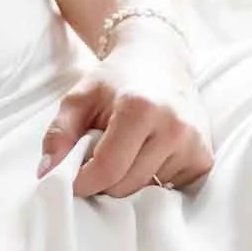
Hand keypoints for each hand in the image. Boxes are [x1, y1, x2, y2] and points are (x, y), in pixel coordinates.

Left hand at [38, 24, 212, 196]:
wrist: (159, 60)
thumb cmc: (115, 82)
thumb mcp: (78, 98)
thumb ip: (58, 135)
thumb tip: (47, 175)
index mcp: (140, 108)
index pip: (107, 169)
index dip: (83, 182)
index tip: (73, 179)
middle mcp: (173, 127)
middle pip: (126, 185)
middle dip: (105, 181)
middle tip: (101, 155)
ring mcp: (193, 144)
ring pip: (146, 190)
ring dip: (129, 179)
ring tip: (129, 149)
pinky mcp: (204, 158)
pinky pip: (169, 189)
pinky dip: (152, 179)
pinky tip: (149, 153)